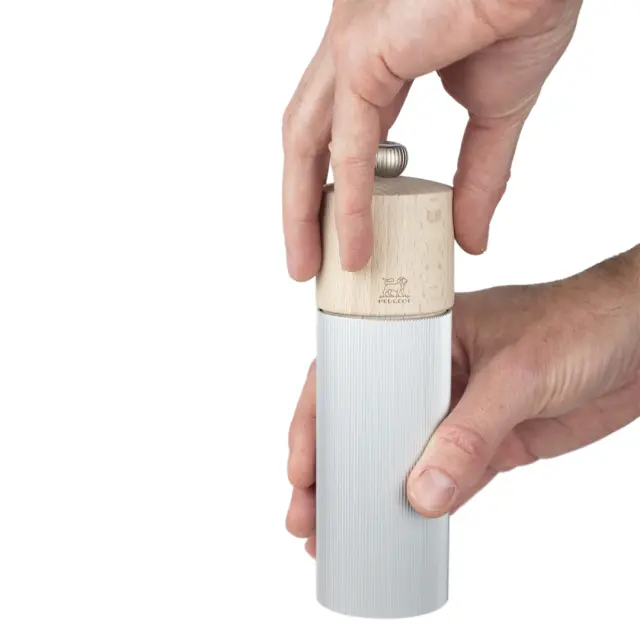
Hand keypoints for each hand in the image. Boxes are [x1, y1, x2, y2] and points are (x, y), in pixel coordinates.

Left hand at [282, 0, 581, 279]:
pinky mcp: (364, 54)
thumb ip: (475, 179)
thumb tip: (470, 238)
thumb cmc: (521, 8)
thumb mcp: (494, 115)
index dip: (328, 183)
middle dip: (301, 204)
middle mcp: (353, 47)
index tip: (334, 230)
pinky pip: (348, 145)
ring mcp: (352, 46)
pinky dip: (351, 202)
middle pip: (306, 138)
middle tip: (305, 260)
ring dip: (303, 209)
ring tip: (310, 263)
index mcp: (378, 53)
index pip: (335, 130)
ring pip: (305, 140)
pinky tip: (355, 244)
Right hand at [286, 246, 639, 556]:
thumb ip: (471, 433)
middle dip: (332, 469)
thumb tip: (423, 492)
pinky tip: (395, 527)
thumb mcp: (520, 372)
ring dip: (370, 493)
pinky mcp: (490, 442)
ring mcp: (459, 410)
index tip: (302, 465)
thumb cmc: (580, 323)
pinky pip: (446, 477)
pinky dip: (421, 504)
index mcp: (422, 332)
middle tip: (307, 515)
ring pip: (401, 456)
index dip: (317, 418)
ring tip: (337, 532)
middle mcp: (432, 372)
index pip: (352, 372)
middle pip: (367, 423)